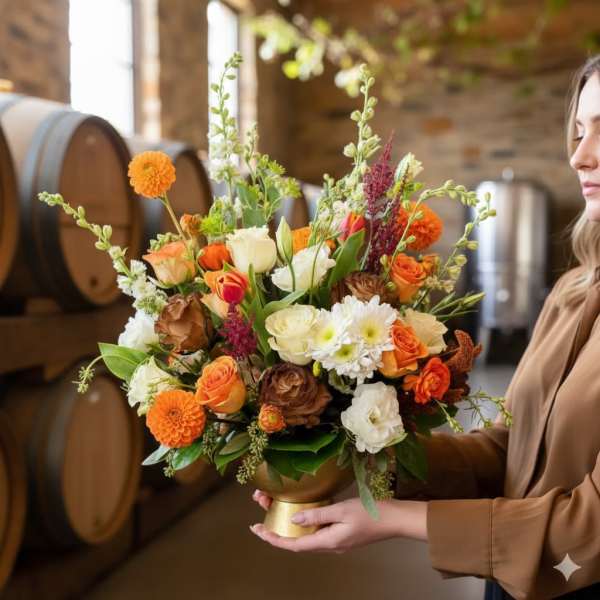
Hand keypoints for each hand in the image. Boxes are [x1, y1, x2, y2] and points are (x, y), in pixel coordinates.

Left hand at [249, 489, 427, 552]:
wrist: (394, 520)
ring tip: (275, 506)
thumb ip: (317, 515)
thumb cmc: (371, 514)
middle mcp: (329, 545)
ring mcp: (335, 540)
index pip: (293, 545)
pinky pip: (317, 530)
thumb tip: (295, 519)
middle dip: (277, 527)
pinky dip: (304, 522)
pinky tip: (301, 510)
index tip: (257, 530)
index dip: (273, 539)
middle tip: (262, 509)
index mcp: (327, 542)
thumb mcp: (342, 510)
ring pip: (306, 535)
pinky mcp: (341, 534)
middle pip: (296, 540)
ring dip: (289, 524)